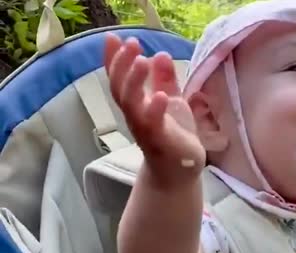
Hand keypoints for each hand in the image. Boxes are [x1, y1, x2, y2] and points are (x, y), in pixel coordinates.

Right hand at [104, 33, 205, 187]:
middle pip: (120, 88)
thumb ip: (165, 80)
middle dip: (122, 64)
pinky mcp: (160, 140)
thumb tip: (159, 54)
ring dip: (135, 82)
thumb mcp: (172, 101)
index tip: (112, 37)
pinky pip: (153, 124)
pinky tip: (161, 95)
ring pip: (131, 104)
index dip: (114, 59)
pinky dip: (155, 110)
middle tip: (132, 43)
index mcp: (136, 104)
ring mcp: (145, 128)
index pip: (120, 78)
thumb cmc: (174, 134)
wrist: (180, 169)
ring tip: (141, 61)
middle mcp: (135, 115)